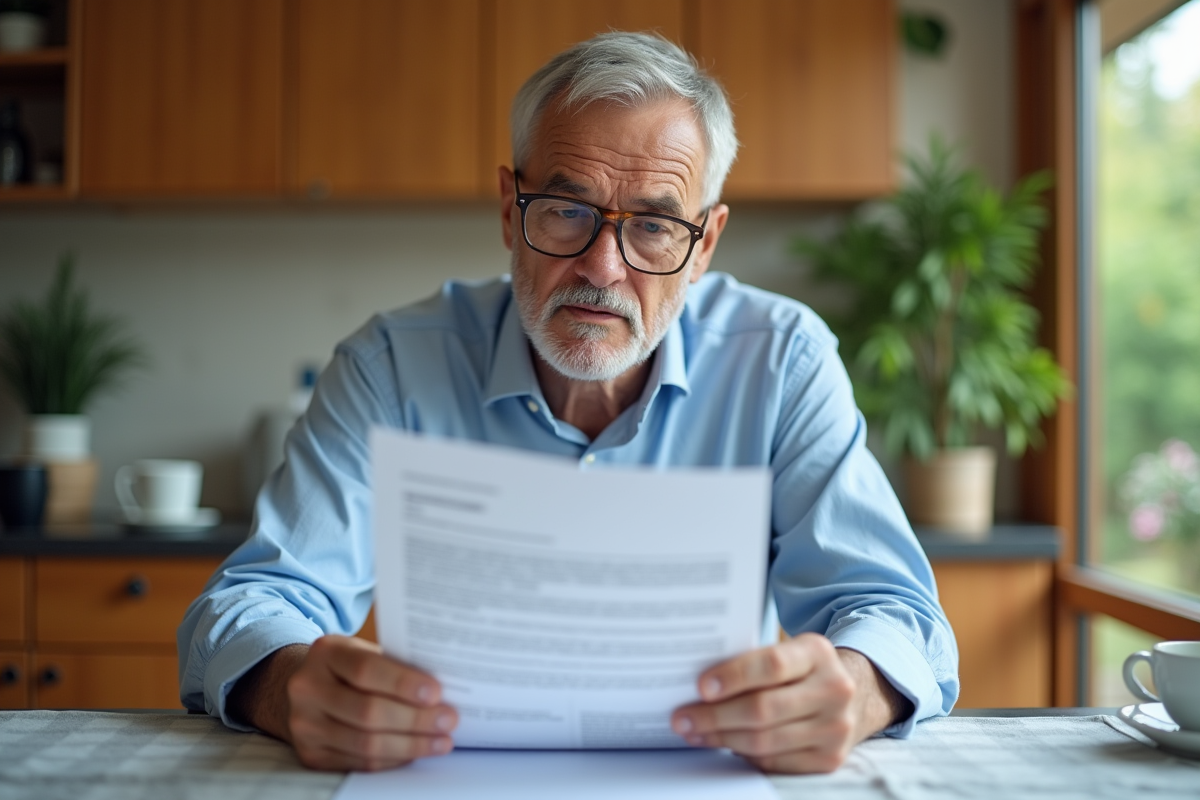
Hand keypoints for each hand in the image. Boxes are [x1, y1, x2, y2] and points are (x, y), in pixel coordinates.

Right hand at [228, 635, 457, 770]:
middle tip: (449, 720)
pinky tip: (416, 752)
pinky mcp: (310, 754)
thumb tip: (445, 689)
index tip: (438, 693)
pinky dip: (393, 759)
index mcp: (325, 652)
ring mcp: (304, 724)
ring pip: (365, 743)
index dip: (404, 684)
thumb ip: (394, 664)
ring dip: (411, 745)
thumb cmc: (348, 667)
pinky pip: (358, 763)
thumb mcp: (363, 651)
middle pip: (368, 711)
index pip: (366, 670)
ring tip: (441, 741)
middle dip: (415, 719)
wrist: (304, 687)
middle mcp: (307, 688)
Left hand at [670, 634, 906, 773]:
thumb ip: (753, 662)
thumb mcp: (789, 651)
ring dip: (721, 738)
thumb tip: (698, 686)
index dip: (733, 676)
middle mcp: (833, 690)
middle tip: (682, 718)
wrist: (855, 695)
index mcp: (818, 653)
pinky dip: (743, 755)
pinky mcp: (830, 759)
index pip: (771, 665)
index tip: (700, 686)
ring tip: (694, 732)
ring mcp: (835, 728)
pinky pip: (774, 763)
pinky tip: (723, 744)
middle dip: (714, 716)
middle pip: (763, 709)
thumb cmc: (802, 670)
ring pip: (764, 741)